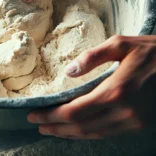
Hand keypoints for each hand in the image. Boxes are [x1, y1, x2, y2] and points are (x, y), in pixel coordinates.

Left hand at [28, 35, 155, 138]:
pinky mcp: (140, 124)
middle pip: (81, 127)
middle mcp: (124, 112)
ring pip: (94, 134)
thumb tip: (69, 72)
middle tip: (37, 124)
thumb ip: (92, 57)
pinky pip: (107, 133)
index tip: (33, 114)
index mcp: (116, 91)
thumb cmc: (151, 51)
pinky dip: (88, 133)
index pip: (74, 111)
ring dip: (69, 134)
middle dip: (55, 127)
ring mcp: (134, 121)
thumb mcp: (120, 44)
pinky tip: (77, 129)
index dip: (52, 115)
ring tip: (51, 129)